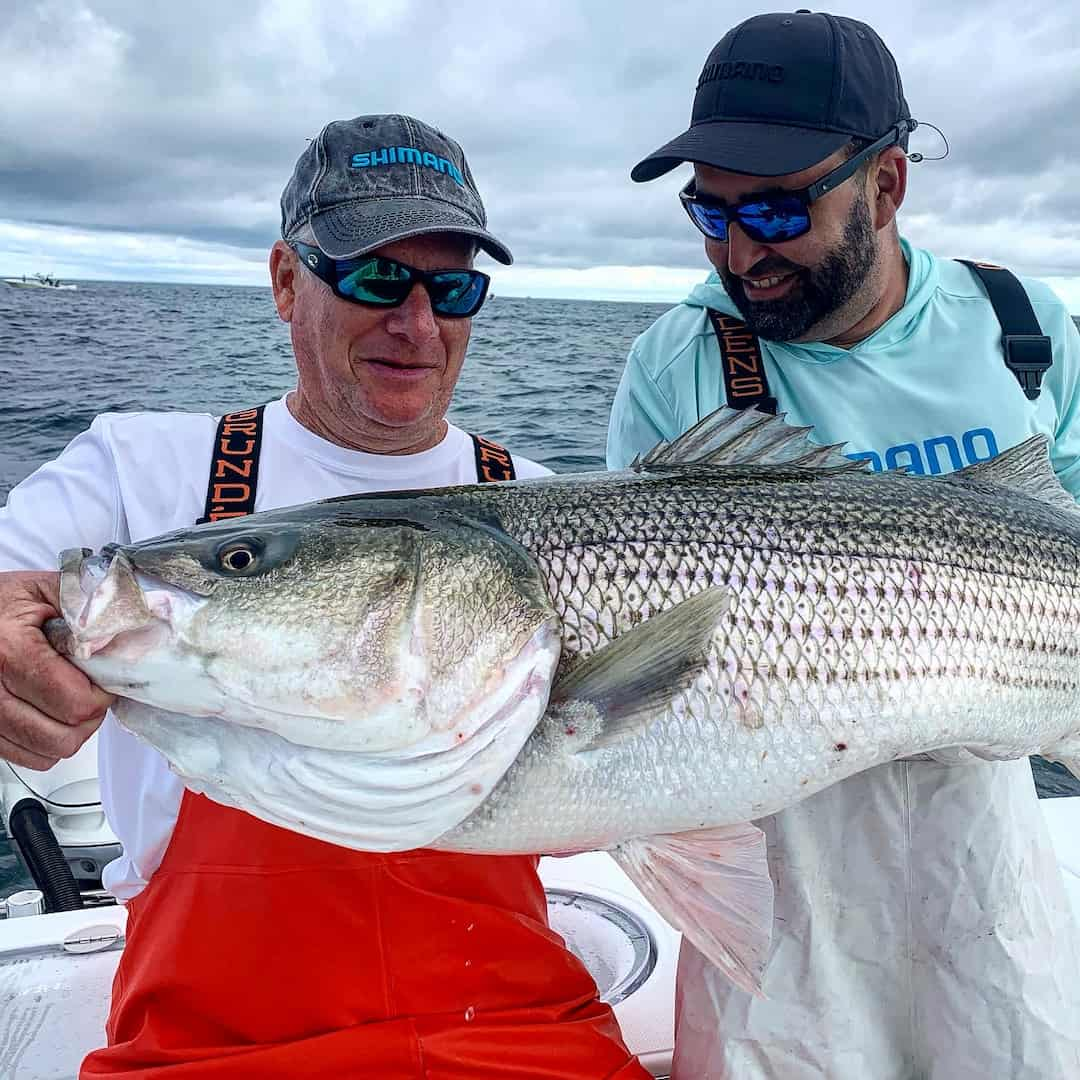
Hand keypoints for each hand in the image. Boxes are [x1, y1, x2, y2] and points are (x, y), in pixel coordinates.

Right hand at [0, 571, 114, 769]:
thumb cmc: (3, 603)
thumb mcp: (47, 589)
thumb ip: (90, 606)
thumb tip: (135, 622)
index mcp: (11, 651)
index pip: (77, 702)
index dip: (103, 693)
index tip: (107, 676)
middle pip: (64, 734)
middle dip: (90, 715)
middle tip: (93, 690)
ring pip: (48, 751)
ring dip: (71, 731)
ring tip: (72, 699)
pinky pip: (27, 757)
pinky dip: (48, 742)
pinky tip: (51, 712)